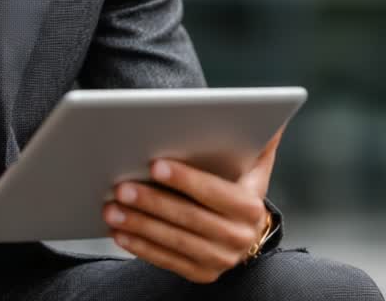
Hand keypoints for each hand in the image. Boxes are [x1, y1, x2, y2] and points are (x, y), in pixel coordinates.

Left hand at [103, 129, 281, 282]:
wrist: (243, 231)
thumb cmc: (239, 186)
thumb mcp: (254, 164)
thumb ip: (259, 139)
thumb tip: (273, 111)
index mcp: (251, 207)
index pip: (215, 192)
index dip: (185, 179)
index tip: (155, 165)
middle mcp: (239, 237)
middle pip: (189, 218)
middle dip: (152, 202)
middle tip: (121, 186)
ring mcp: (220, 260)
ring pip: (174, 241)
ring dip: (140, 225)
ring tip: (112, 208)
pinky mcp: (201, 274)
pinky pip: (166, 261)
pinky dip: (140, 248)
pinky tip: (120, 233)